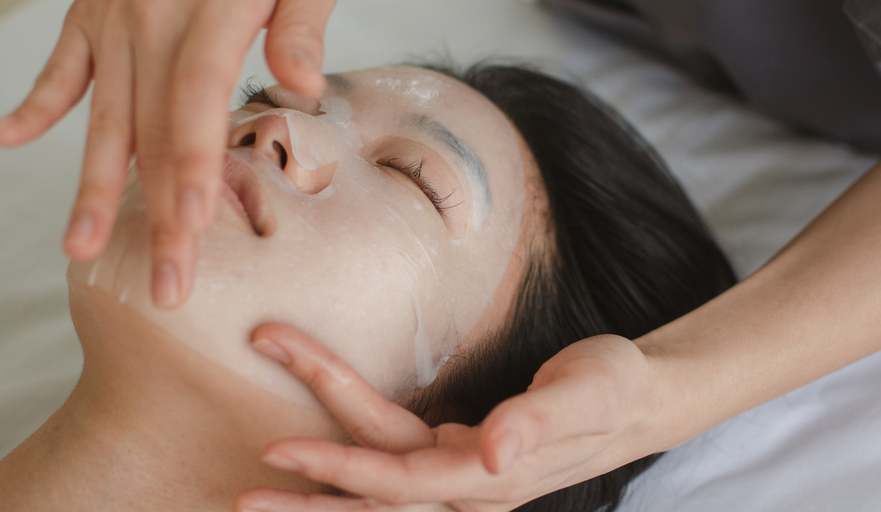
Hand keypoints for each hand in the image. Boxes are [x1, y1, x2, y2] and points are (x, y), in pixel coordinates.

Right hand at [0, 0, 338, 307]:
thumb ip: (305, 27)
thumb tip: (303, 87)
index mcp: (214, 11)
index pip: (198, 102)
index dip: (192, 168)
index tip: (191, 229)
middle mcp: (154, 20)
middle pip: (152, 131)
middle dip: (157, 213)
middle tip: (165, 285)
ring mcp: (114, 24)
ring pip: (104, 118)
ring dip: (94, 187)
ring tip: (81, 249)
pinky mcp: (88, 22)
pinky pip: (59, 71)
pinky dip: (32, 106)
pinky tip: (6, 140)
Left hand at [235, 324, 665, 511]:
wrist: (639, 399)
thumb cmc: (615, 389)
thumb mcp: (588, 393)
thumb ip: (539, 421)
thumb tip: (490, 453)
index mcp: (488, 475)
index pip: (398, 478)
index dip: (339, 470)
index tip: (278, 456)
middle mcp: (466, 484)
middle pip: (374, 488)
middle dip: (310, 487)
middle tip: (241, 492)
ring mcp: (461, 473)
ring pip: (380, 476)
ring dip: (324, 479)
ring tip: (264, 477)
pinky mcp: (460, 453)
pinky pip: (396, 461)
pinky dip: (355, 467)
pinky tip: (326, 458)